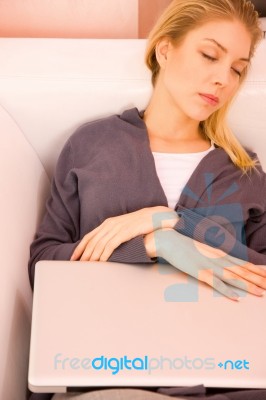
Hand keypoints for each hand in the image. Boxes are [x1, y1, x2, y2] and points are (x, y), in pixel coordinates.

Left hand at [71, 206, 177, 261]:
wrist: (154, 216)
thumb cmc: (139, 224)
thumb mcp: (123, 228)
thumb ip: (113, 235)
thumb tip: (104, 248)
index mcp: (107, 223)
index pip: (89, 236)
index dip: (80, 247)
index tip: (73, 258)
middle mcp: (110, 224)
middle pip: (92, 241)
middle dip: (84, 254)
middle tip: (77, 266)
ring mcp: (117, 227)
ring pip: (100, 244)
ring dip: (93, 256)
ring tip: (88, 266)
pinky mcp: (125, 232)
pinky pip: (111, 245)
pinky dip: (104, 254)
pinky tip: (101, 262)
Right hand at [144, 229, 265, 300]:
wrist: (169, 239)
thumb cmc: (186, 246)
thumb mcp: (205, 250)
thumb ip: (216, 257)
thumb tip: (227, 264)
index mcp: (220, 254)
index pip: (244, 263)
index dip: (258, 271)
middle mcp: (218, 259)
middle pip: (242, 271)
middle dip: (258, 279)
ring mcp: (209, 265)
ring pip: (232, 277)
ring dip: (248, 286)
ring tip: (261, 293)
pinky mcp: (199, 272)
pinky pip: (215, 283)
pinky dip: (226, 291)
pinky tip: (236, 298)